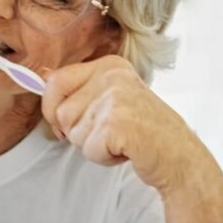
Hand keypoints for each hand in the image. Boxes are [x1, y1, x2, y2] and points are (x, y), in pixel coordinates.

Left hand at [41, 55, 222, 222]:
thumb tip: (42, 74)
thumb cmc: (144, 130)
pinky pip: (87, 149)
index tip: (66, 123)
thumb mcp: (111, 98)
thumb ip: (78, 87)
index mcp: (109, 65)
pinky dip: (103, 158)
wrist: (180, 157)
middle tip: (107, 133)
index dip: (52, 108)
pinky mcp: (117, 124)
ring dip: (92, 145)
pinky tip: (126, 150)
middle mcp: (112, 77)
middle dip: (77, 131)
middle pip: (60, 111)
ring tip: (120, 139)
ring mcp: (115, 99)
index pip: (55, 81)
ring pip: (72, 132)